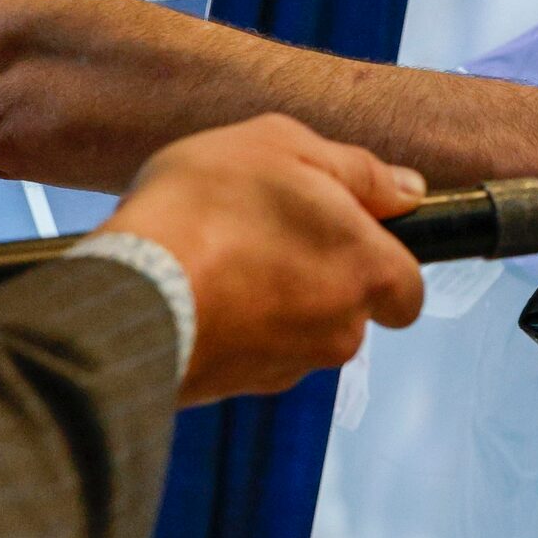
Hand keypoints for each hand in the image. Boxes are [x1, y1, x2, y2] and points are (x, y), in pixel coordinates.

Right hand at [99, 113, 427, 406]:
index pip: (407, 290)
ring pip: (294, 333)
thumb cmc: (207, 209)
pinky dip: (228, 327)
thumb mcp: (285, 147)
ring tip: (216, 256)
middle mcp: (340, 332)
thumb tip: (409, 191)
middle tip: (262, 232)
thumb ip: (359, 171)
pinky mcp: (232, 390)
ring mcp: (285, 367)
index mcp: (369, 273)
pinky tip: (192, 291)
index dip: (379, 260)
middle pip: (347, 310)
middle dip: (316, 277)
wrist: (128, 291)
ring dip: (268, 301)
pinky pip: (244, 354)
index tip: (340, 231)